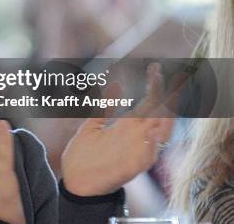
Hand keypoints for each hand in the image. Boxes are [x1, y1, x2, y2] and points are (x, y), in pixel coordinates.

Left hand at [61, 63, 174, 195]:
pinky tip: (153, 132)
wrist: (75, 182)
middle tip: (173, 76)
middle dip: (168, 96)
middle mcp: (135, 137)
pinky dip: (152, 146)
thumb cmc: (84, 156)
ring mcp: (135, 152)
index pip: (148, 103)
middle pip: (160, 114)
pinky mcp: (131, 168)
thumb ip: (104, 107)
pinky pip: (148, 157)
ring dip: (167, 118)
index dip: (154, 85)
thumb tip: (115, 84)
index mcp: (127, 127)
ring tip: (170, 99)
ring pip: (161, 134)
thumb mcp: (92, 125)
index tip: (155, 67)